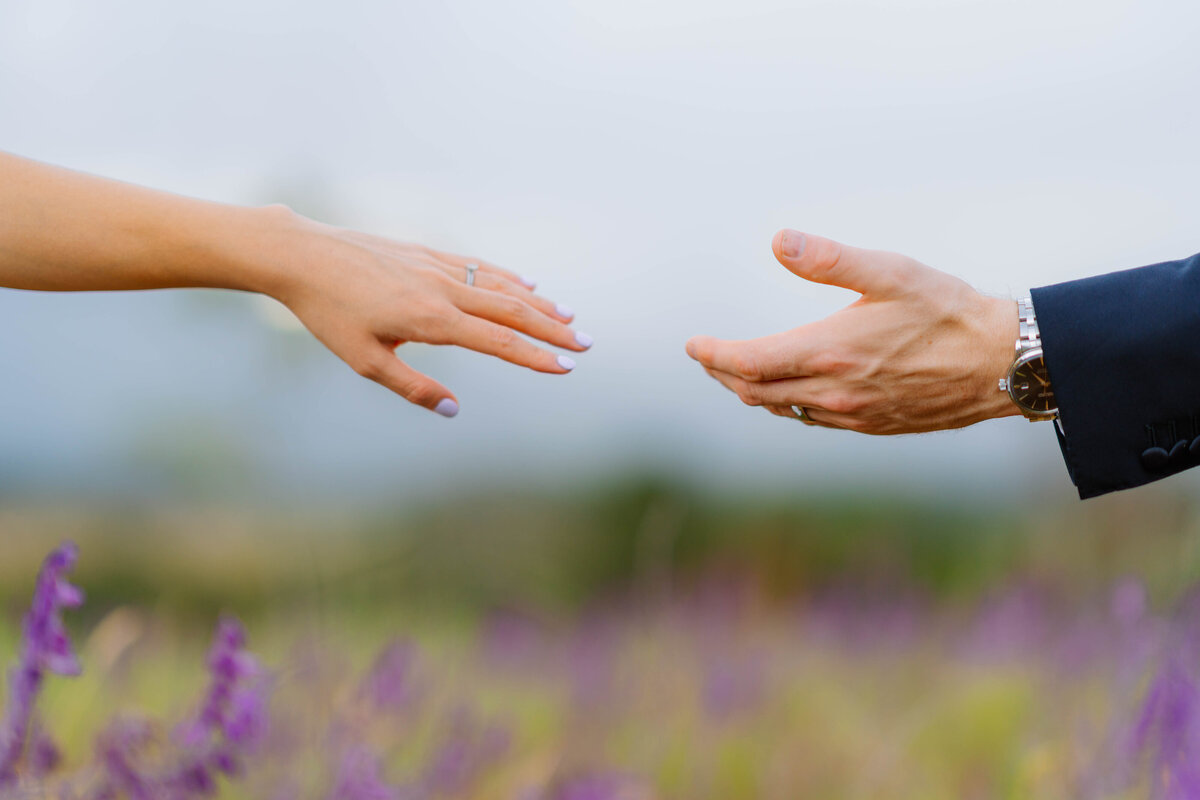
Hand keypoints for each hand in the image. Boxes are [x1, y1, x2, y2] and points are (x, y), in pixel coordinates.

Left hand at [263, 209, 591, 416]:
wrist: (302, 255)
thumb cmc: (328, 314)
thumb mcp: (365, 361)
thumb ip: (413, 387)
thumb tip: (454, 410)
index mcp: (432, 321)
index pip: (498, 342)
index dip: (536, 356)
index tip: (567, 367)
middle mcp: (443, 290)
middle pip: (512, 310)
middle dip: (553, 328)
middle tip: (588, 342)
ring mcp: (438, 267)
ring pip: (501, 285)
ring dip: (538, 302)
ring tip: (569, 315)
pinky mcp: (427, 253)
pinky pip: (479, 266)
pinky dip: (509, 276)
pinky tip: (526, 282)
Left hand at [685, 229, 1018, 433]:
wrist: (1001, 364)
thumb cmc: (948, 311)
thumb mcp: (890, 272)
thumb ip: (830, 259)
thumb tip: (778, 241)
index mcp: (828, 353)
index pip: (746, 363)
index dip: (713, 354)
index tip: (693, 344)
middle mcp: (832, 393)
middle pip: (754, 391)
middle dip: (724, 373)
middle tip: (707, 356)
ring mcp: (851, 415)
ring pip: (781, 409)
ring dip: (752, 391)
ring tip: (737, 372)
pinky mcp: (871, 425)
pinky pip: (811, 420)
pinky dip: (786, 404)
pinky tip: (789, 391)